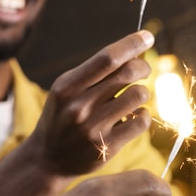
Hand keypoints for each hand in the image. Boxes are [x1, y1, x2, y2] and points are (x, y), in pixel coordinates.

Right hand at [26, 30, 155, 176]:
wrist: (48, 158)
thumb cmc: (62, 117)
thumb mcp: (67, 90)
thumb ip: (94, 73)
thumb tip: (134, 53)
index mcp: (67, 87)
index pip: (107, 58)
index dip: (132, 44)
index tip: (147, 37)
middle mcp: (79, 107)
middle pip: (127, 73)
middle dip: (142, 66)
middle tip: (144, 69)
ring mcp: (94, 129)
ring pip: (138, 96)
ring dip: (142, 93)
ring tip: (134, 97)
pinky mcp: (108, 147)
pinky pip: (141, 121)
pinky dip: (143, 114)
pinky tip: (134, 116)